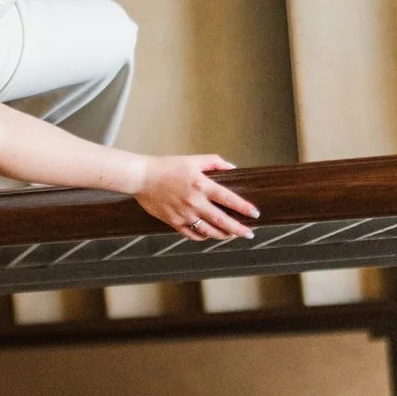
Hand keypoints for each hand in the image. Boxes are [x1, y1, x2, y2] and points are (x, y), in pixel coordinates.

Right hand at [134, 154, 256, 239]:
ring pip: (209, 231)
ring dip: (223, 235)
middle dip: (238, 229)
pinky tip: (210, 234)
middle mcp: (194, 202)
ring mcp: (184, 214)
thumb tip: (232, 168)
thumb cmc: (166, 166)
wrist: (141, 177)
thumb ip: (214, 162)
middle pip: (221, 220)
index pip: (228, 199)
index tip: (255, 214)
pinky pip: (193, 235)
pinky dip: (204, 236)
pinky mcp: (174, 222)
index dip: (244, 208)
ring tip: (232, 235)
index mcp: (200, 185)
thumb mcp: (192, 159)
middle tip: (250, 234)